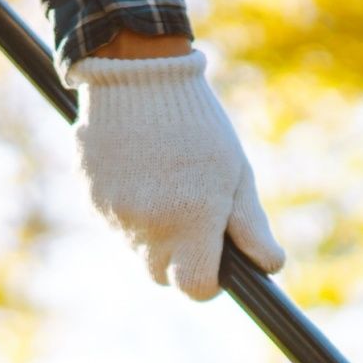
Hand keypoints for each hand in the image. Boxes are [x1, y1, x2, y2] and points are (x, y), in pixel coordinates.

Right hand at [70, 46, 284, 301]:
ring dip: (153, 233)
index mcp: (191, 222)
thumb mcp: (235, 171)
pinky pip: (114, 222)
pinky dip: (128, 209)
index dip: (208, 282)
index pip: (195, 288)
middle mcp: (149, 227)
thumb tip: (270, 266)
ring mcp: (115, 215)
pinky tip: (140, 171)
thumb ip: (250, 226)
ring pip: (137, 249)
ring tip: (165, 183)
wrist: (139, 74)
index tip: (215, 263)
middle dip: (179, 260)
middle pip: (162, 276)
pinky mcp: (92, 197)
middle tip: (192, 219)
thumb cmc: (200, 124)